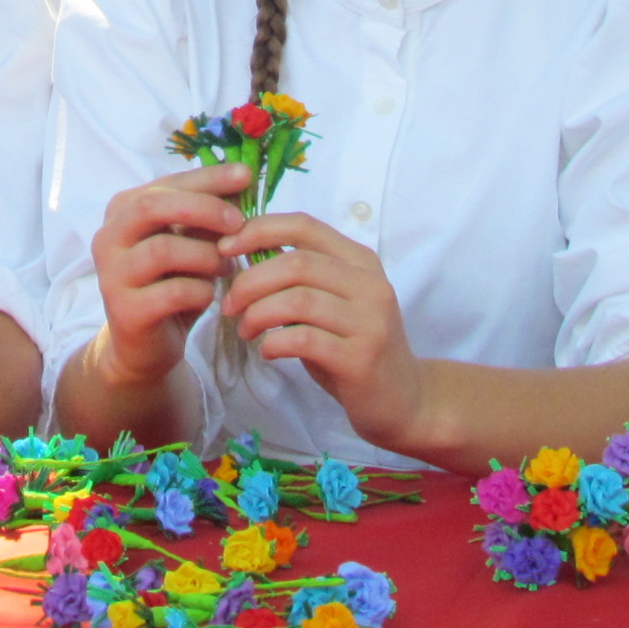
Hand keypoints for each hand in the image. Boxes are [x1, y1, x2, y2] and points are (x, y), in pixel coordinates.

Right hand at [88, 164, 251, 387]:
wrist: (146, 346)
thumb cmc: (171, 284)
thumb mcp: (190, 243)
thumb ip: (207, 214)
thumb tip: (242, 178)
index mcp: (122, 210)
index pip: (165, 182)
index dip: (207, 177)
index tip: (245, 175)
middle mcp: (108, 237)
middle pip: (153, 207)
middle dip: (203, 209)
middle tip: (239, 222)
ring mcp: (112, 275)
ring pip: (164, 250)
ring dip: (206, 256)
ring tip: (226, 267)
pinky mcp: (125, 310)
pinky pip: (173, 292)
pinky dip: (201, 291)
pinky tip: (209, 295)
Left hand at [219, 211, 425, 452]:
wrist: (403, 400)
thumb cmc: (355, 347)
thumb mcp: (333, 302)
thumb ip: (301, 278)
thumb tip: (242, 251)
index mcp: (361, 261)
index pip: (304, 226)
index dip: (259, 230)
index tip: (225, 248)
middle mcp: (369, 285)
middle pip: (296, 264)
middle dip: (250, 282)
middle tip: (229, 305)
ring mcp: (369, 321)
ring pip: (298, 300)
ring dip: (258, 314)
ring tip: (246, 331)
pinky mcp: (361, 358)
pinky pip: (304, 339)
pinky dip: (275, 342)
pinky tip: (268, 351)